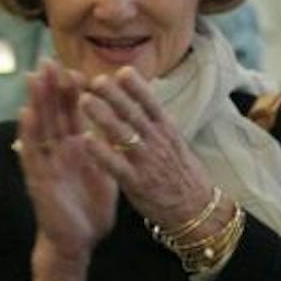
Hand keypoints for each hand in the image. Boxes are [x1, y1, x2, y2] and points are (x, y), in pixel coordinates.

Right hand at [17, 63, 117, 280]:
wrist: (79, 241)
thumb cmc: (90, 207)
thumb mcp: (104, 171)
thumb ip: (106, 148)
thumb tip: (119, 125)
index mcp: (76, 147)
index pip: (74, 113)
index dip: (74, 92)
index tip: (78, 68)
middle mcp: (58, 151)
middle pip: (54, 113)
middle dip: (51, 87)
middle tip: (48, 60)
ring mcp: (46, 163)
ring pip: (40, 127)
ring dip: (36, 102)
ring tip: (34, 77)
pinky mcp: (38, 179)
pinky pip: (32, 153)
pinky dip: (28, 133)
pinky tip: (25, 113)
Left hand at [71, 66, 221, 234]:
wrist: (195, 210)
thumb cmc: (182, 176)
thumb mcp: (175, 144)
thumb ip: (157, 124)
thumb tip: (142, 100)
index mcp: (168, 131)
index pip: (151, 103)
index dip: (137, 87)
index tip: (121, 71)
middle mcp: (157, 142)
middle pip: (134, 113)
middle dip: (114, 95)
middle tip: (96, 79)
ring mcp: (147, 162)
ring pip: (123, 134)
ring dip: (103, 116)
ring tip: (84, 100)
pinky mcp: (136, 182)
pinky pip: (116, 164)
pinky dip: (101, 151)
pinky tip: (86, 139)